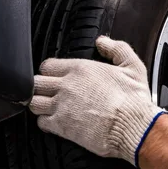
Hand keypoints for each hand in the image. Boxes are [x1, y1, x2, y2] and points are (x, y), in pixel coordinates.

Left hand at [29, 36, 164, 165]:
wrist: (133, 127)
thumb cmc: (133, 101)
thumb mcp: (132, 66)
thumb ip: (116, 49)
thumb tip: (103, 42)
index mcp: (81, 69)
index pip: (48, 65)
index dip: (50, 71)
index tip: (55, 76)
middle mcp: (67, 85)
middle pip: (37, 82)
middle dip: (41, 87)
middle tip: (49, 92)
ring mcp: (61, 106)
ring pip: (34, 102)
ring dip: (40, 104)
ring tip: (48, 107)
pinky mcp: (61, 126)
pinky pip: (41, 122)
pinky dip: (45, 123)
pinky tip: (53, 122)